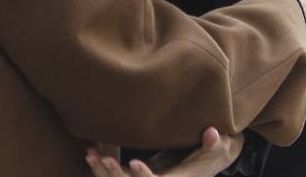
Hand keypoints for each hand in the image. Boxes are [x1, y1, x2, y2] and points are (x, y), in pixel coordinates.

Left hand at [86, 127, 243, 175]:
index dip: (145, 176)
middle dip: (118, 175)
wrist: (197, 169)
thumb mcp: (214, 152)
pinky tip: (91, 154)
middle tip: (104, 160)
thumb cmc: (208, 157)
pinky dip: (104, 168)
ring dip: (105, 172)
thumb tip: (213, 133)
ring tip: (91, 155)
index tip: (134, 163)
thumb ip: (214, 144)